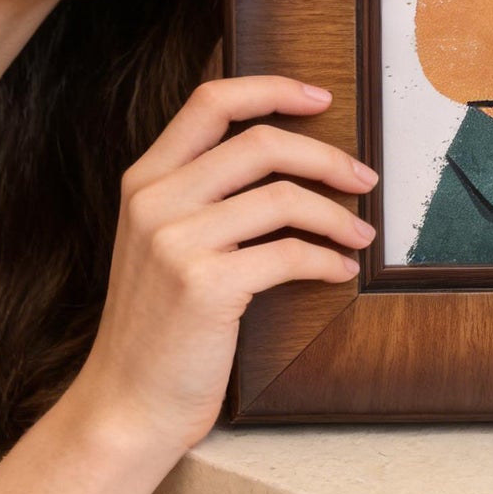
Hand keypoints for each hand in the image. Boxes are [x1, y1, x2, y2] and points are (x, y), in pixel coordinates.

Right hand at [68, 76, 376, 458]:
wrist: (128, 403)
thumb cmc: (161, 325)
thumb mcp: (162, 242)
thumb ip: (202, 193)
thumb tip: (289, 156)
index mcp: (145, 179)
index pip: (211, 101)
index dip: (273, 89)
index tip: (321, 98)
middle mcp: (155, 201)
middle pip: (261, 143)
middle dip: (327, 156)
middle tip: (364, 176)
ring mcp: (176, 242)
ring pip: (284, 197)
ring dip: (338, 215)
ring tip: (360, 233)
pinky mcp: (205, 285)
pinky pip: (290, 254)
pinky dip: (327, 259)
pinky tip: (340, 270)